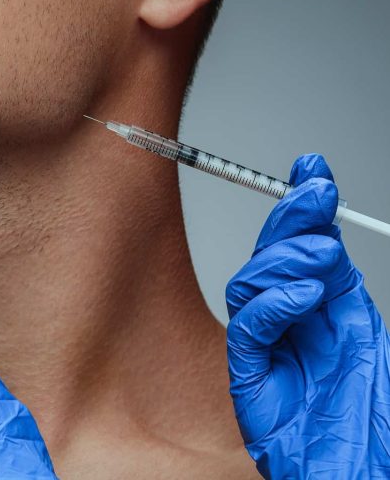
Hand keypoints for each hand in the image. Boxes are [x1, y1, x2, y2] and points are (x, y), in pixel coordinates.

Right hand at [225, 154, 389, 478]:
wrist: (363, 464)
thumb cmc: (367, 408)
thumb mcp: (362, 324)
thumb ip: (340, 278)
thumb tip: (327, 229)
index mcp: (309, 301)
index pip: (294, 241)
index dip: (300, 203)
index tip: (313, 167)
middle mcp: (282, 316)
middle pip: (268, 254)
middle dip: (291, 217)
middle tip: (318, 194)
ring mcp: (263, 344)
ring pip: (249, 284)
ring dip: (286, 261)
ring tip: (323, 257)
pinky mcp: (248, 374)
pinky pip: (248, 330)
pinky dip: (274, 305)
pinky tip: (305, 297)